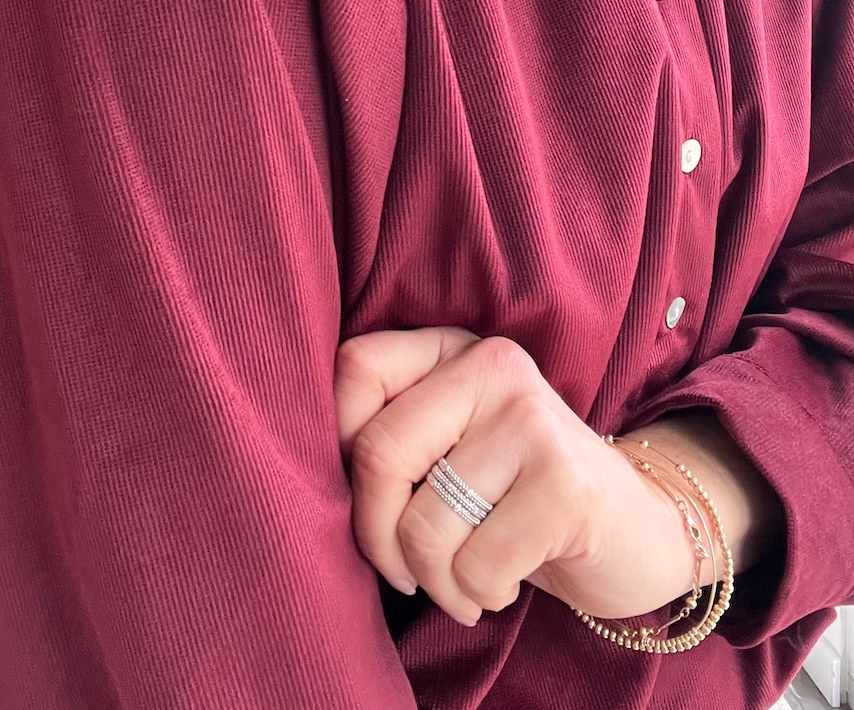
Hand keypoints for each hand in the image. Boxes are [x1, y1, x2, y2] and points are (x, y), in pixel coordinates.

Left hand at [333, 327, 699, 626]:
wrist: (635, 526)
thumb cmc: (514, 493)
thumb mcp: (450, 443)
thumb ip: (391, 436)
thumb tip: (306, 471)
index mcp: (453, 348)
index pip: (354, 368)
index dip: (339, 445)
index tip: (372, 495)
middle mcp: (493, 366)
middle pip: (378, 453)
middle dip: (378, 537)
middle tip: (406, 570)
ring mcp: (533, 420)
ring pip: (423, 524)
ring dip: (434, 581)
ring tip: (464, 578)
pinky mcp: (566, 485)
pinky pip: (476, 565)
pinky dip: (478, 595)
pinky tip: (504, 582)